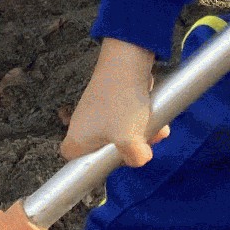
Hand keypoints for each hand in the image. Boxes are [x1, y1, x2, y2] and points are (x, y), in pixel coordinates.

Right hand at [62, 39, 167, 167]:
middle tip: (142, 144)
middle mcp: (83, 125)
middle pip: (105, 150)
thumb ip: (135, 159)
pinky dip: (141, 119)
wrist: (126, 63)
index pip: (74, 160)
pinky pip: (127, 118)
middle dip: (130, 149)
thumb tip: (139, 158)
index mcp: (77, 138)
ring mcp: (97, 112)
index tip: (112, 162)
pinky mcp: (110, 101)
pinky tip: (154, 115)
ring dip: (141, 134)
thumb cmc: (120, 104)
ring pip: (121, 134)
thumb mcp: (130, 141)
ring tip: (155, 127)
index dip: (92, 166)